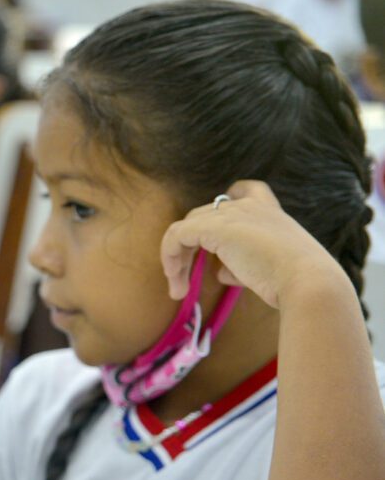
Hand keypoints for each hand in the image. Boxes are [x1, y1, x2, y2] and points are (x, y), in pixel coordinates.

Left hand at [160, 180, 344, 309]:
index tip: (218, 226)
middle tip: (184, 283)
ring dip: (178, 260)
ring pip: (187, 228)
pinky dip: (170, 258)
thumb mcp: (270, 268)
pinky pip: (176, 235)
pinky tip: (177, 284)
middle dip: (191, 250)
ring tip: (179, 290)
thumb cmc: (296, 282)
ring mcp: (232, 214)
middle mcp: (249, 206)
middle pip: (205, 217)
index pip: (246, 190)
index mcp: (270, 212)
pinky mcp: (214, 227)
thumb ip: (243, 263)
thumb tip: (221, 271)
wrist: (308, 281)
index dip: (227, 202)